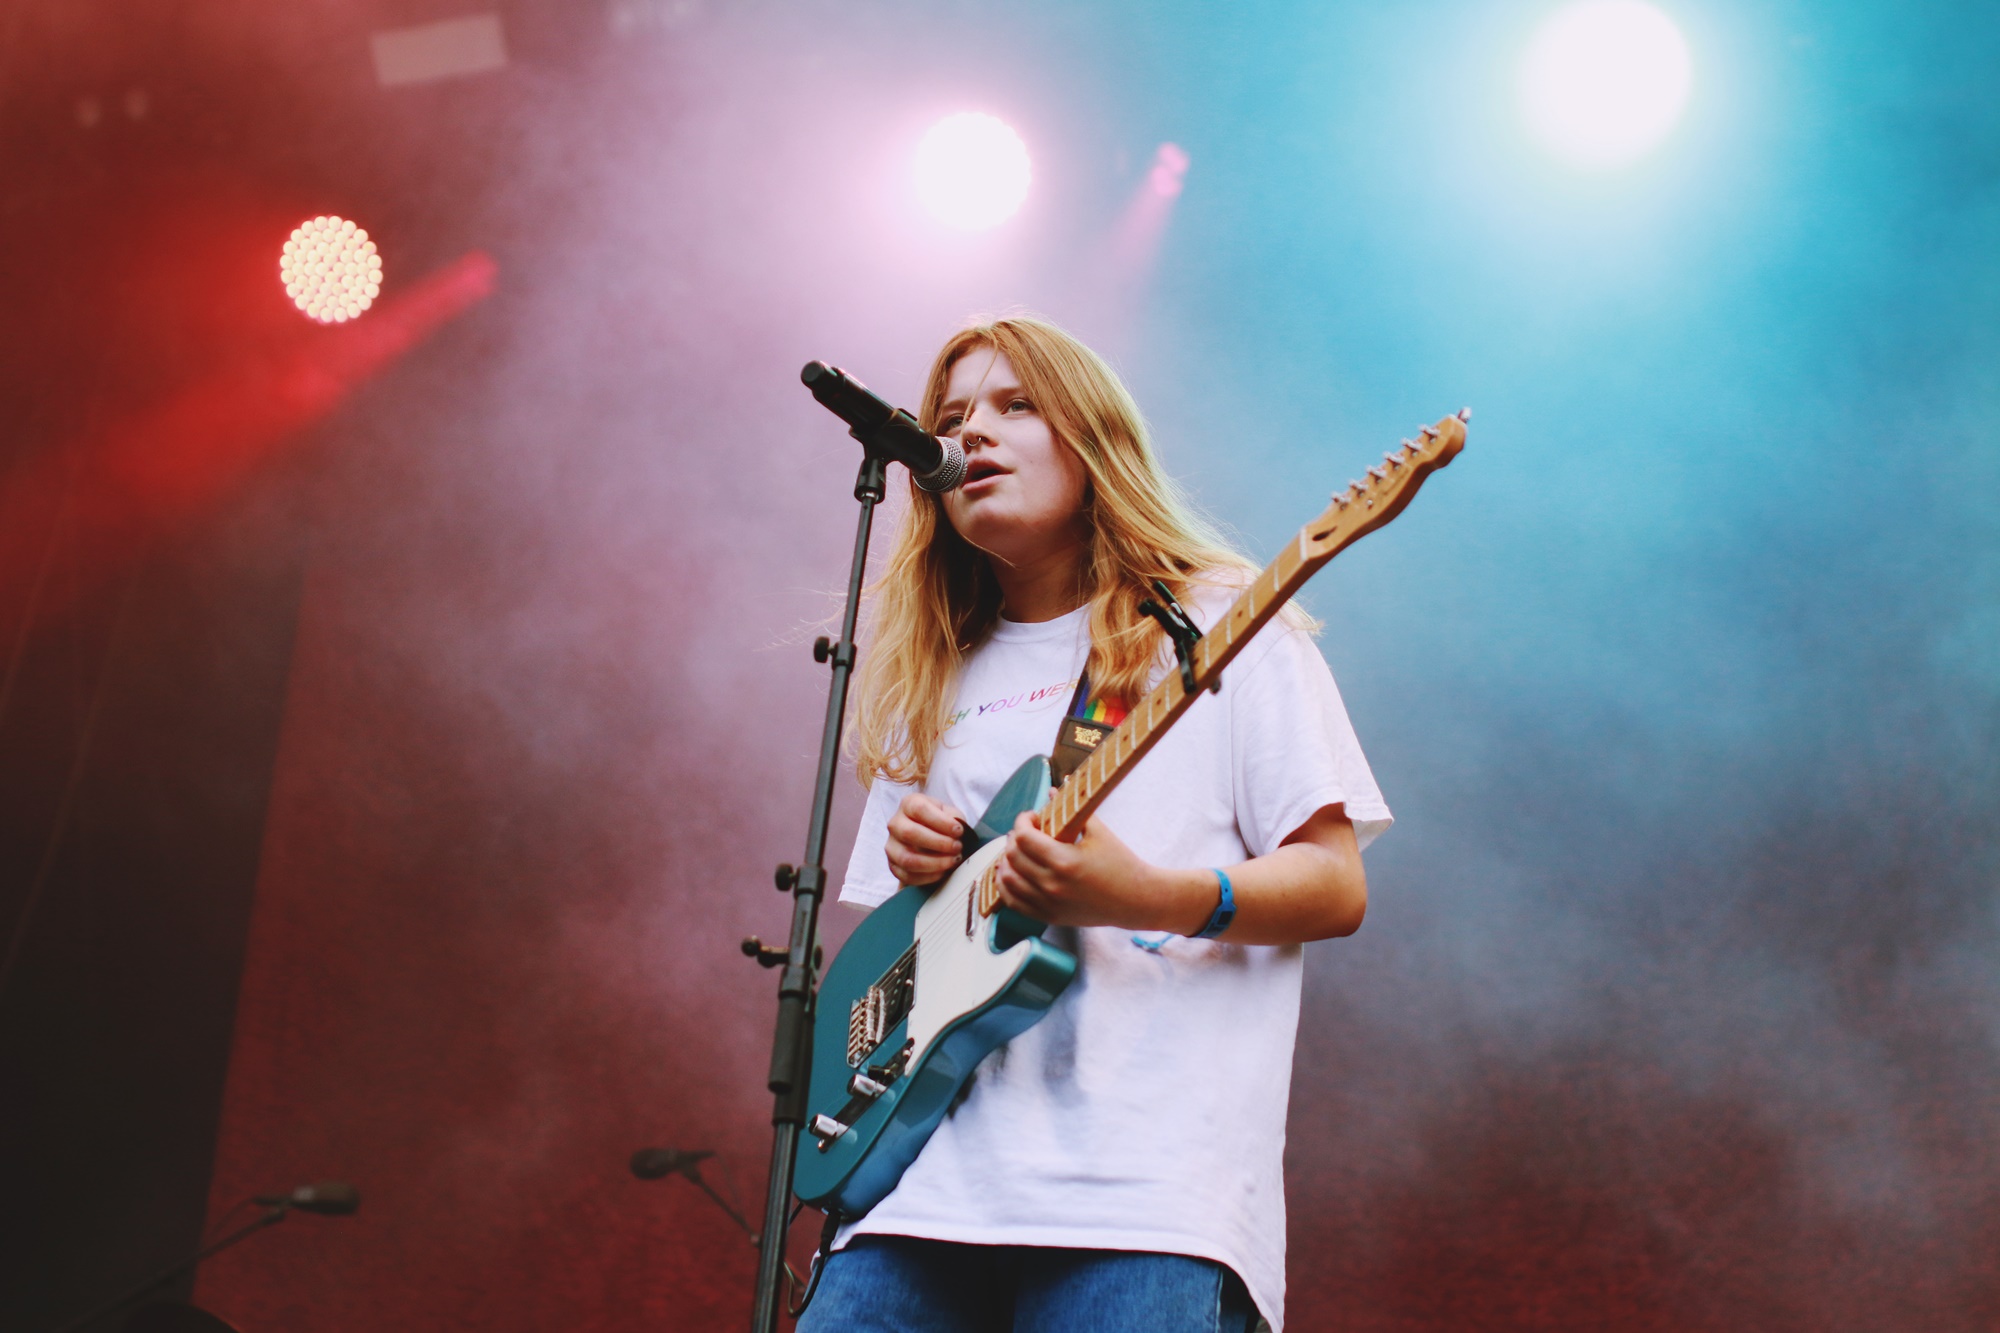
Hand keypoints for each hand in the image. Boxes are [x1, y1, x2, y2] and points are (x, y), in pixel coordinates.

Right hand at [885, 793, 968, 885]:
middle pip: (910, 833)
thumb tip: (957, 833)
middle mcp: (895, 823)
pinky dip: (928, 877)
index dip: (941, 821)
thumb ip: (954, 819)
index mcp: (909, 804)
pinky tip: (943, 872)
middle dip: (938, 843)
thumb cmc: (942, 823)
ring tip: (953, 861)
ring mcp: (891, 846)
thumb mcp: (950, 814)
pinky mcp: (893, 866)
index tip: (959, 830)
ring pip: (907, 858)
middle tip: (957, 847)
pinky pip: (907, 875)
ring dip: (934, 863)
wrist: (930, 839)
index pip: (920, 810)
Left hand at [995, 811, 1211, 933]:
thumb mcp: (1099, 832)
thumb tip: (1053, 789)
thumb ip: (1073, 810)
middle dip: (1014, 838)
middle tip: (1026, 831)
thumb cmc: (1121, 864)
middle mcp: (1052, 885)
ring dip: (1007, 861)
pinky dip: (1006, 886)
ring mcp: (1048, 904)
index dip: (1023, 821)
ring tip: (1019, 851)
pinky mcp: (1049, 917)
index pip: (1024, 837)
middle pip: (1012, 856)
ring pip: (1007, 880)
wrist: (1136, 901)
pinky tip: (1013, 873)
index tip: (1032, 816)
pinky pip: (1013, 902)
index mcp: (1064, 861)